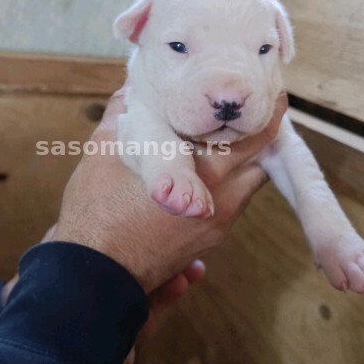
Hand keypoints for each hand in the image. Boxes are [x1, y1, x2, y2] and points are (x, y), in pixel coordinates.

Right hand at [51, 87, 287, 292]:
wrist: (94, 277)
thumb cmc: (98, 215)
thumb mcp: (104, 152)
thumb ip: (124, 113)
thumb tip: (133, 86)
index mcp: (207, 174)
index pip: (260, 136)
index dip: (268, 110)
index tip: (267, 90)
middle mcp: (223, 200)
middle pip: (262, 159)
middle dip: (257, 132)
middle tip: (246, 108)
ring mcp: (218, 224)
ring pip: (249, 182)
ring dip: (243, 159)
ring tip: (223, 135)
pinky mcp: (208, 240)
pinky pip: (233, 202)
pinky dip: (228, 180)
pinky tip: (203, 168)